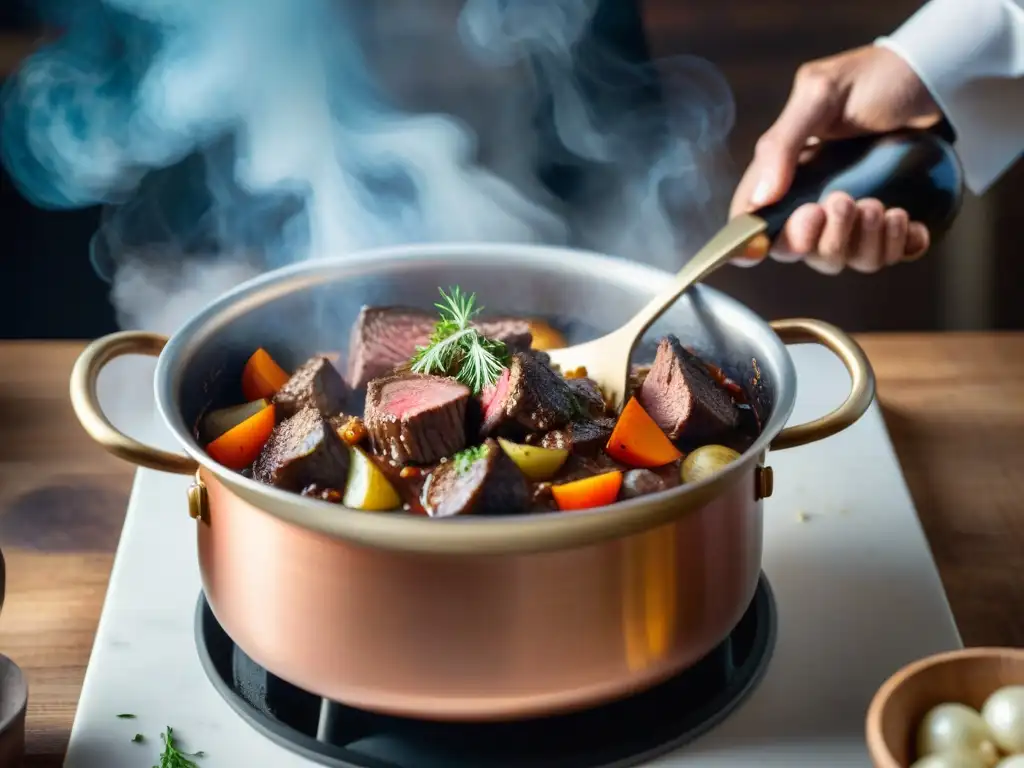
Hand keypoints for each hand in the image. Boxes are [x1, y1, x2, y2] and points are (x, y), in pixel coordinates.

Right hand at [731, 46, 941, 273]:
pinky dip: (897, 246)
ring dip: (862, 241)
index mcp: (783, 175)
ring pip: (844, 260)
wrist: (934, 74)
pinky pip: (887, 256)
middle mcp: (812, 201)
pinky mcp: (889, 223)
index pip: (752, 225)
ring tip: (880, 203)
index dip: (754, 244)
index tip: (778, 236)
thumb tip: (760, 200)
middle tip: (843, 200)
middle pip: (801, 252)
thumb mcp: (819, 95)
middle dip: (821, 239)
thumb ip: (782, 144)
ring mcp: (852, 216)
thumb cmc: (871, 79)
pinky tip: (904, 216)